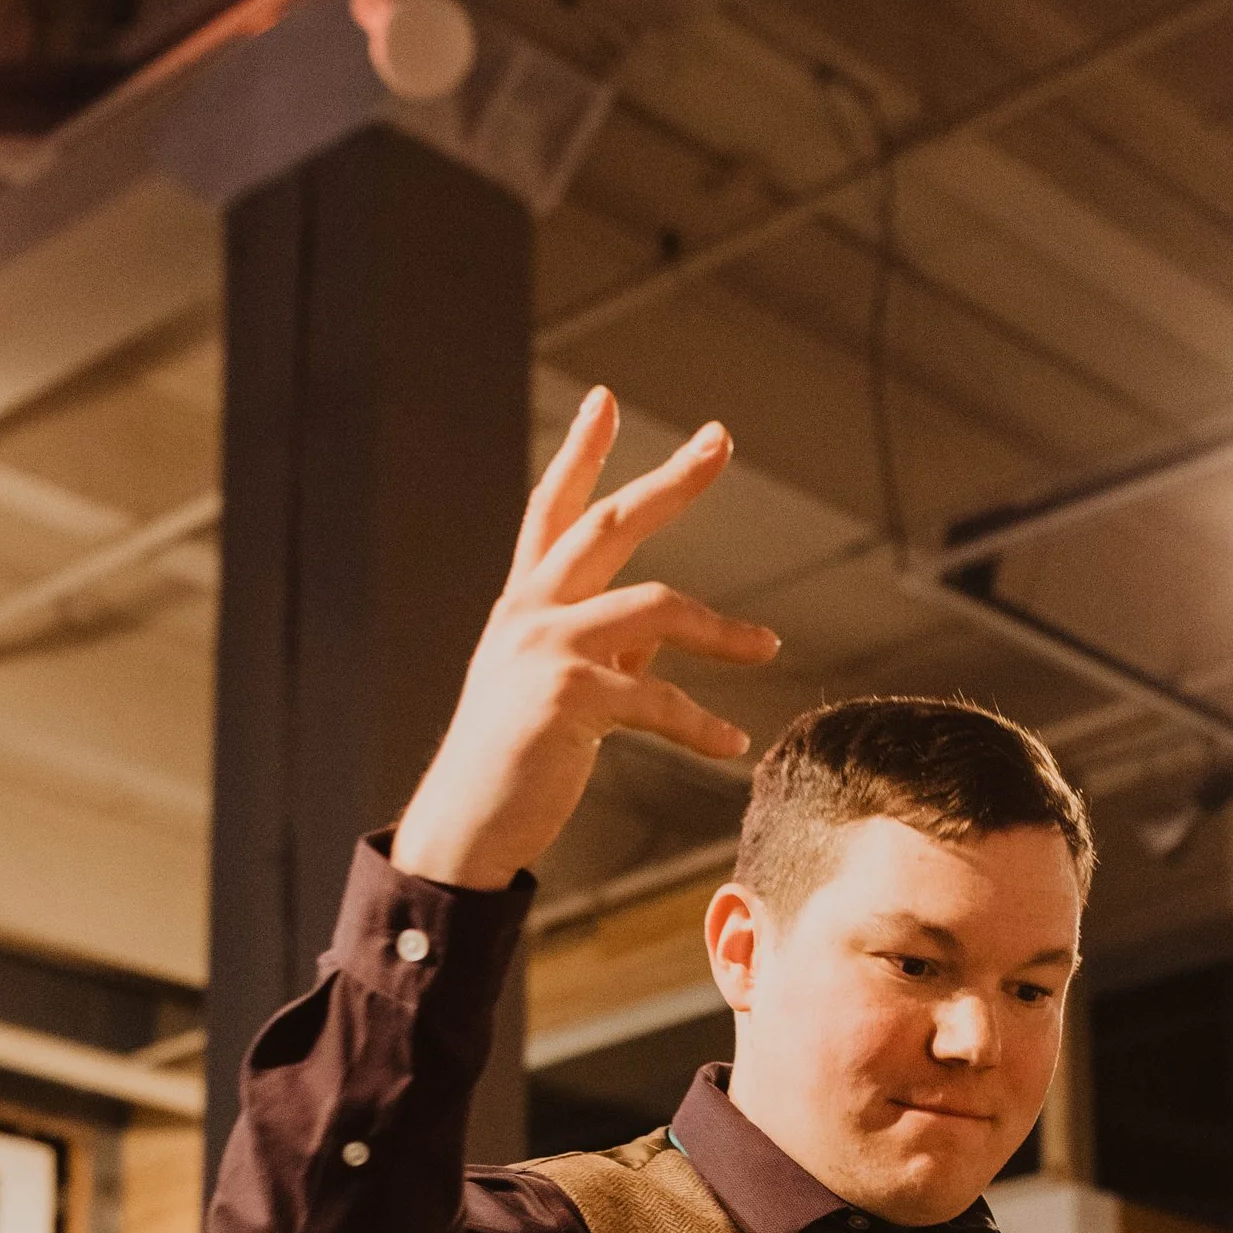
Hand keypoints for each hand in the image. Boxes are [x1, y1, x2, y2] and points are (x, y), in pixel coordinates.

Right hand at [393, 389, 779, 887]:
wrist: (463, 831)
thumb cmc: (514, 766)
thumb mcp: (560, 690)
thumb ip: (609, 647)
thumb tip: (665, 625)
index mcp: (524, 606)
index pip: (552, 512)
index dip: (581, 455)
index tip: (606, 401)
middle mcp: (528, 613)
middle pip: (608, 524)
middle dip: (670, 481)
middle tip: (719, 440)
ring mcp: (545, 649)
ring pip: (655, 604)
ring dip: (722, 628)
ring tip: (769, 647)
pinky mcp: (569, 698)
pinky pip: (658, 697)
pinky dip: (701, 725)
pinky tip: (731, 745)